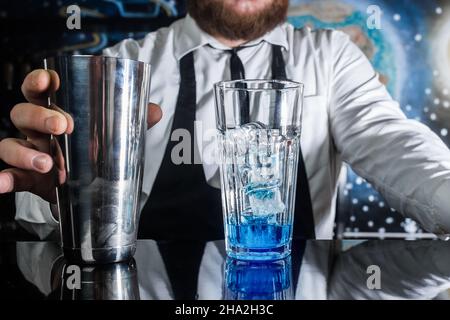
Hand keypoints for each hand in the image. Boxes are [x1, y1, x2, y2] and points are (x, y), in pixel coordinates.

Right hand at [0, 69, 161, 202]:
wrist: (92, 190)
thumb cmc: (98, 152)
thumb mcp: (117, 136)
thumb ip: (134, 123)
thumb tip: (155, 111)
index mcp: (57, 112)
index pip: (41, 90)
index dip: (39, 81)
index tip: (49, 79)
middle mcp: (37, 130)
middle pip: (23, 113)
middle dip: (39, 116)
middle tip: (62, 126)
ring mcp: (30, 153)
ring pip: (11, 144)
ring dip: (24, 152)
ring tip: (47, 164)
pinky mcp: (28, 178)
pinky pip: (9, 175)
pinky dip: (3, 179)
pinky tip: (2, 183)